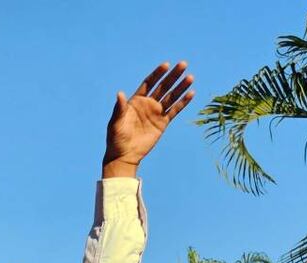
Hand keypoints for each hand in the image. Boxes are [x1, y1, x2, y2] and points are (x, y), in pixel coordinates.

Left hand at [103, 61, 193, 177]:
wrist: (124, 155)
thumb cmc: (116, 139)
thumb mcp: (115, 123)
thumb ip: (119, 108)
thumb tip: (120, 93)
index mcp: (136, 100)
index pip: (149, 83)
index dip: (157, 74)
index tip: (166, 65)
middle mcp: (148, 104)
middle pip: (163, 86)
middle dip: (173, 76)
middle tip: (183, 64)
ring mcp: (156, 113)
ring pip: (171, 97)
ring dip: (181, 87)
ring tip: (190, 77)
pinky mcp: (163, 123)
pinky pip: (175, 110)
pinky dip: (183, 102)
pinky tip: (191, 93)